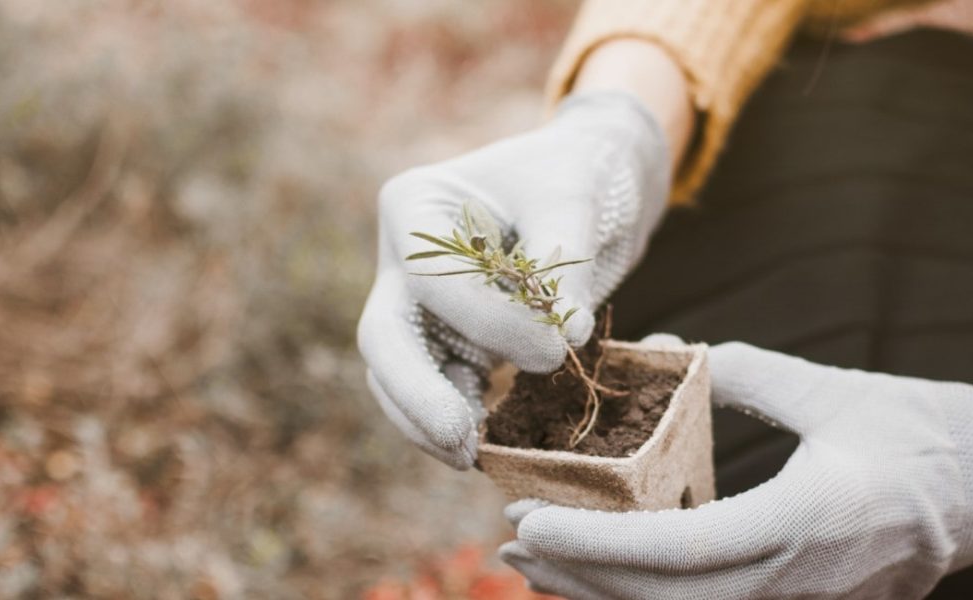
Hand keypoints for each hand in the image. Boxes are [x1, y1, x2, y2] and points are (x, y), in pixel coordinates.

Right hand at [357, 91, 670, 468]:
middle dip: (416, 393)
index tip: (555, 348)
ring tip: (472, 457)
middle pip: (385, 336)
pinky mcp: (446, 341)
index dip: (489, 322)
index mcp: (415, 205)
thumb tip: (567, 333)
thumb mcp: (574, 198)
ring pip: (397, 375)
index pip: (431, 279)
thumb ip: (564, 264)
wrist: (588, 183)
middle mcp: (401, 257)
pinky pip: (435, 388)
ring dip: (428, 421)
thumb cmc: (574, 174)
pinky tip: (484, 450)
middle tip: (461, 439)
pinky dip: (455, 419)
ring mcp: (417, 304)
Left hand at [500, 342, 972, 598]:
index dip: (596, 547)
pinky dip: (649, 595)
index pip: (676, 550)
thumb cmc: (921, 431)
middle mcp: (794, 578)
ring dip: (605, 595)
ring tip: (539, 568)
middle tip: (512, 545)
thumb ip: (744, 372)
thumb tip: (669, 348)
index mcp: (801, 522)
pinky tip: (606, 578)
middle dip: (580, 579)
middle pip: (664, 599)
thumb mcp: (831, 390)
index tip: (531, 525)